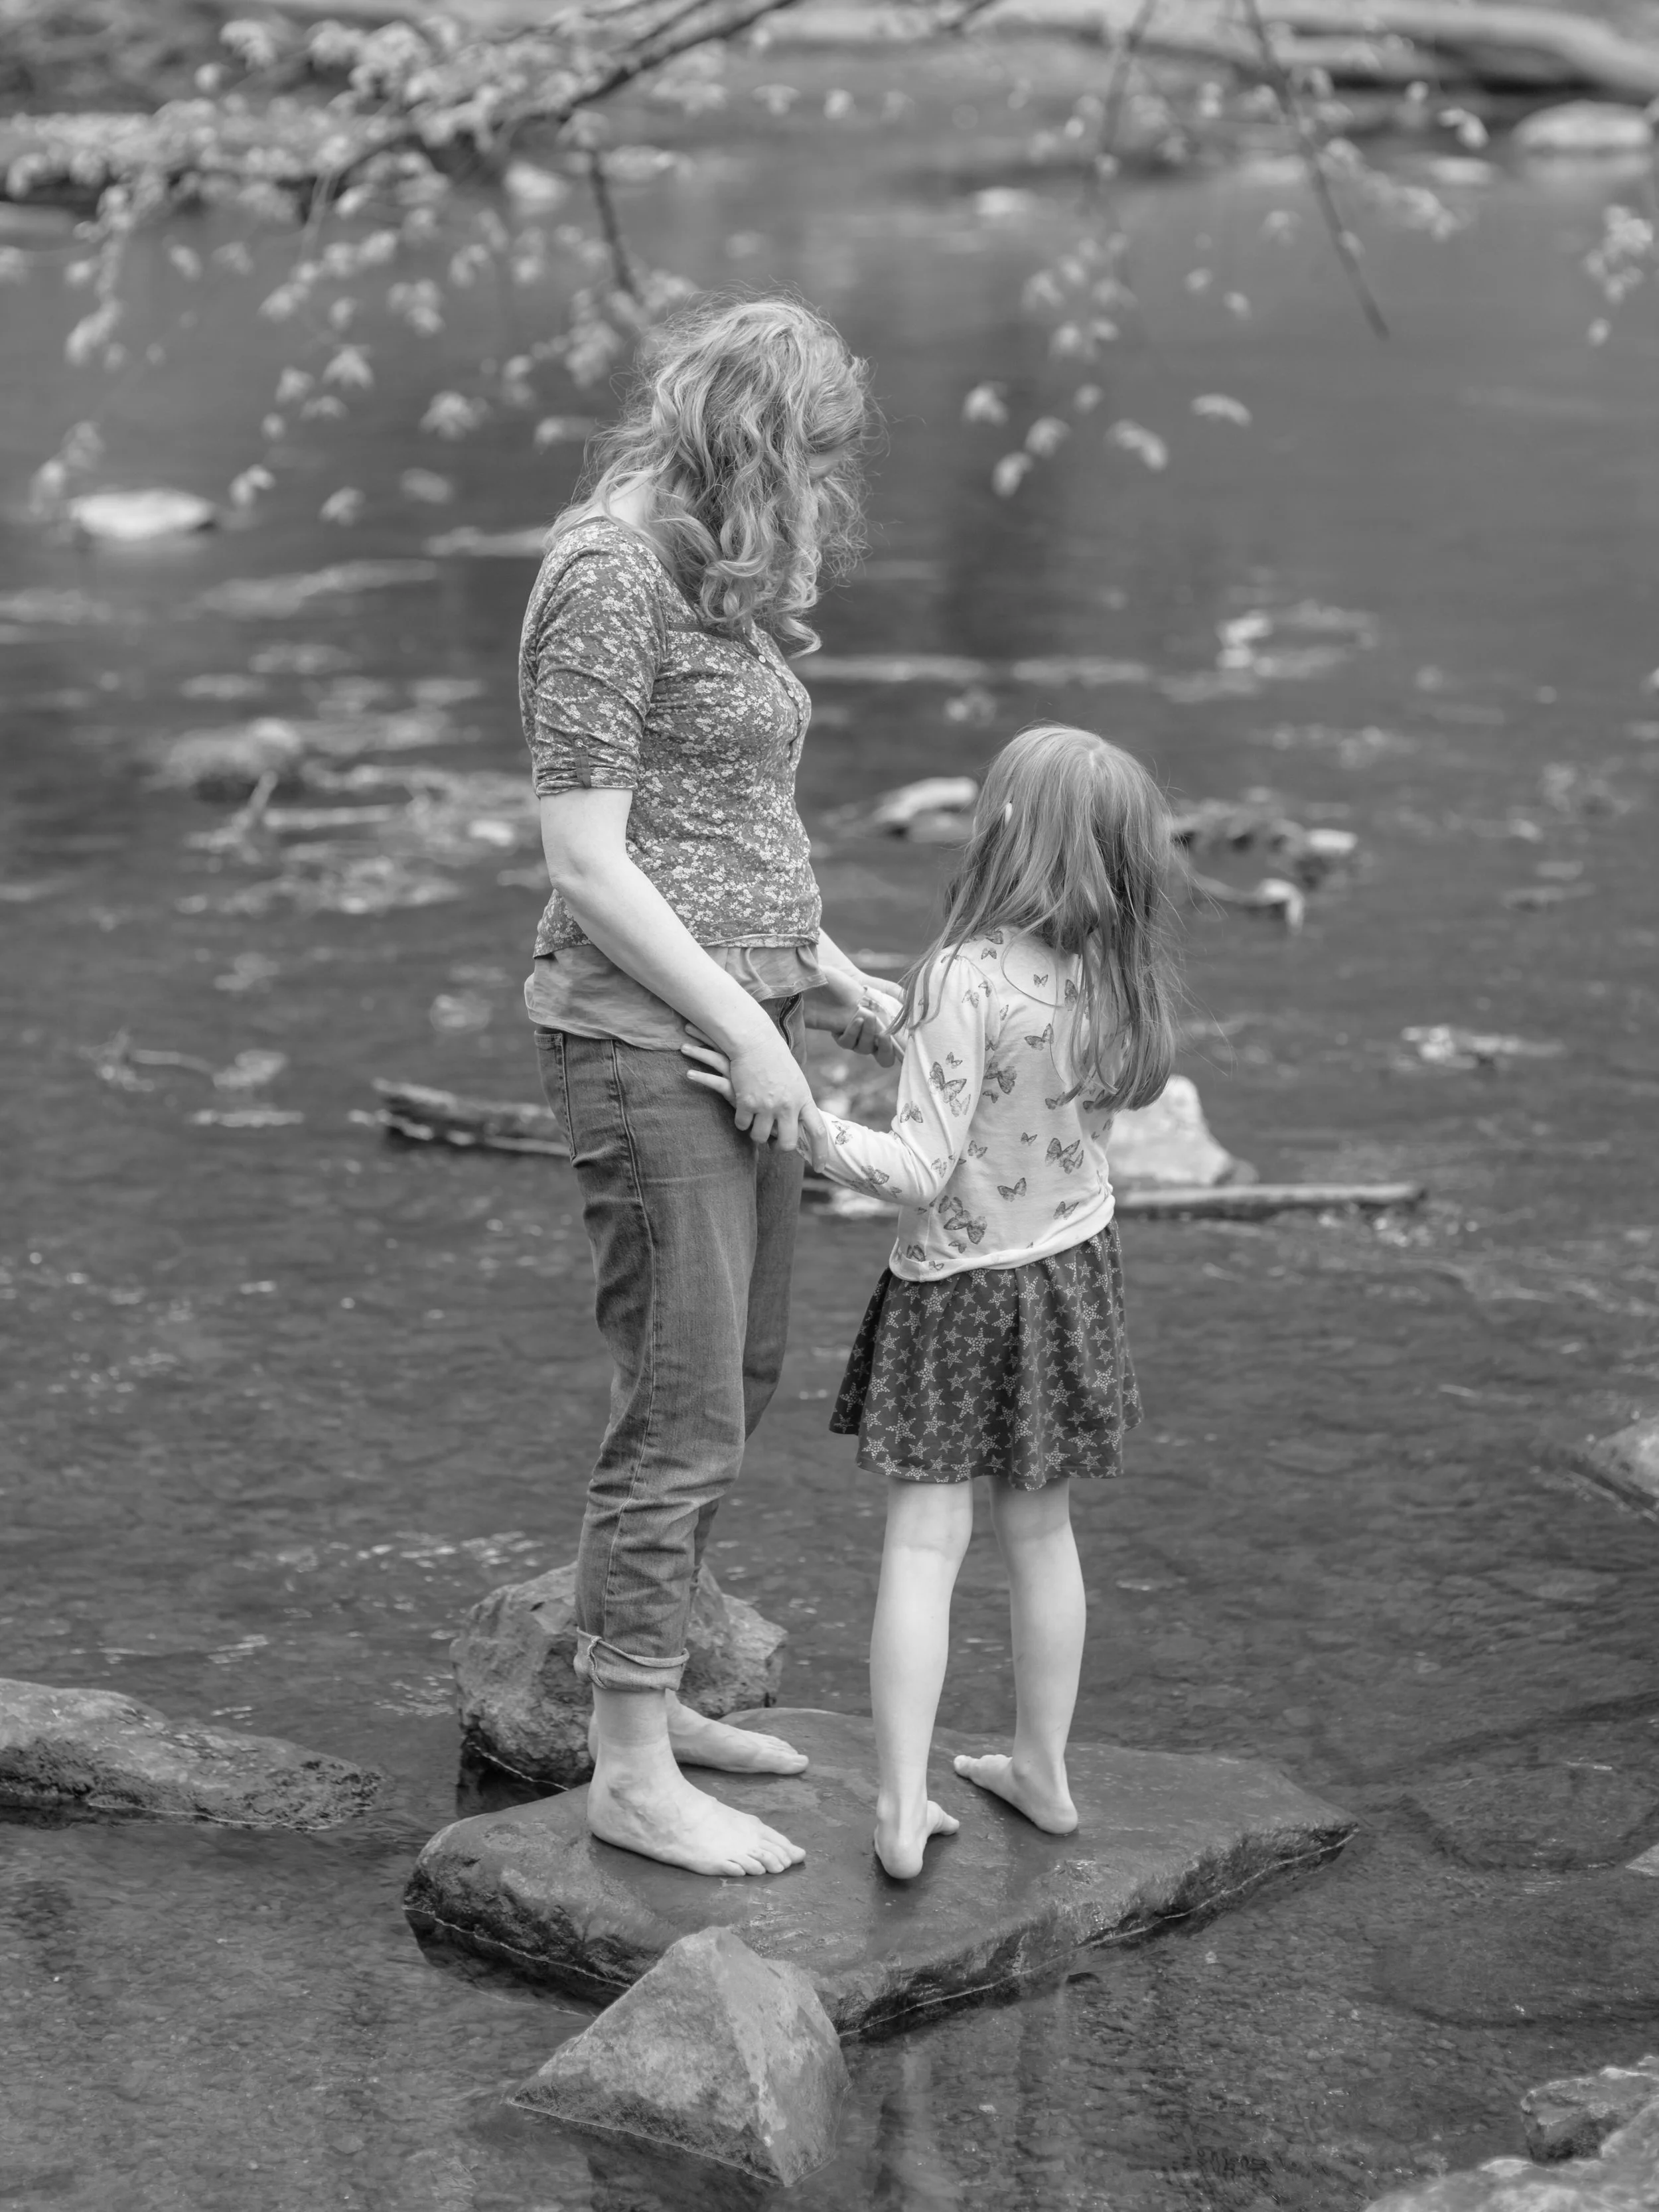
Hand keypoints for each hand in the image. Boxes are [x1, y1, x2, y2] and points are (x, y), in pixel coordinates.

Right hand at [682, 1023, 812, 1150]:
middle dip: (779, 1148)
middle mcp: (787, 1106)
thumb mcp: (795, 1080)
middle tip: (774, 1143)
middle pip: (787, 1144)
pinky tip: (742, 1109)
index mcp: (804, 1099)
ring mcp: (766, 1105)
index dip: (820, 1152)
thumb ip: (798, 1102)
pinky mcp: (746, 1102)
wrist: (754, 1041)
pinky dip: (741, 1121)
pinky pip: (742, 1125)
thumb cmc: (776, 1058)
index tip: (820, 1167)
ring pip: (760, 1137)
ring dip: (756, 1133)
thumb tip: (798, 1124)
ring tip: (756, 1119)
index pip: (818, 1132)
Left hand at [803, 969, 902, 1064]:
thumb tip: (915, 1007)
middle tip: (885, 1035)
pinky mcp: (840, 1035)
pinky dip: (853, 1032)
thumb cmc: (862, 984)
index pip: (897, 1050)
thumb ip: (900, 997)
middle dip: (887, 1049)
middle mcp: (872, 1038)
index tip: (906, 1048)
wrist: (838, 979)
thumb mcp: (885, 988)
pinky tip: (856, 1018)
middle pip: (884, 1059)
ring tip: (867, 1016)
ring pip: (865, 1049)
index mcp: (886, 1030)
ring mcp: (856, 1038)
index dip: (903, 1055)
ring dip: (868, 1035)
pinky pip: (847, 1043)